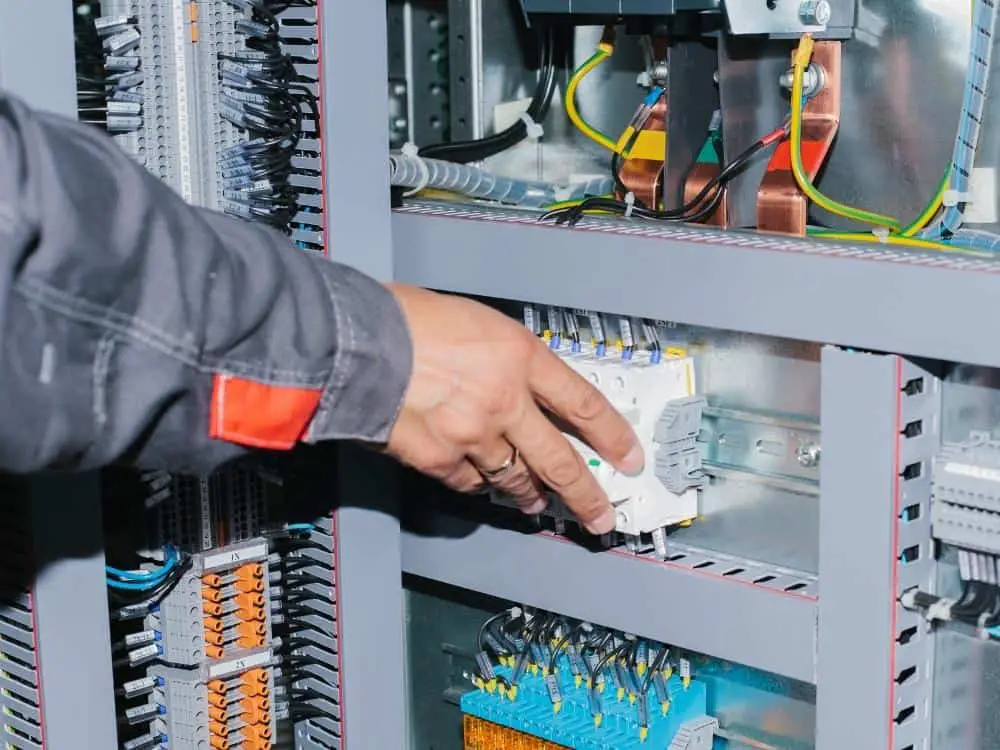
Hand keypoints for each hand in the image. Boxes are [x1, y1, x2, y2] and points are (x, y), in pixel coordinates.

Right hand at [385, 283, 642, 534]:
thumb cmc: (404, 319)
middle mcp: (505, 400)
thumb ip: (506, 358)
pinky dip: (478, 484)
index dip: (613, 435)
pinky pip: (469, 482)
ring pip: (515, 478)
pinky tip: (483, 484)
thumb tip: (521, 385)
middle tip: (601, 515)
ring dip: (530, 494)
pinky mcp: (439, 460)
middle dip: (586, 495)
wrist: (352, 341)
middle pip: (561, 460)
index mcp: (519, 355)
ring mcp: (473, 435)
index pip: (584, 402)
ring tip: (539, 503)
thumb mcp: (475, 322)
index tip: (628, 457)